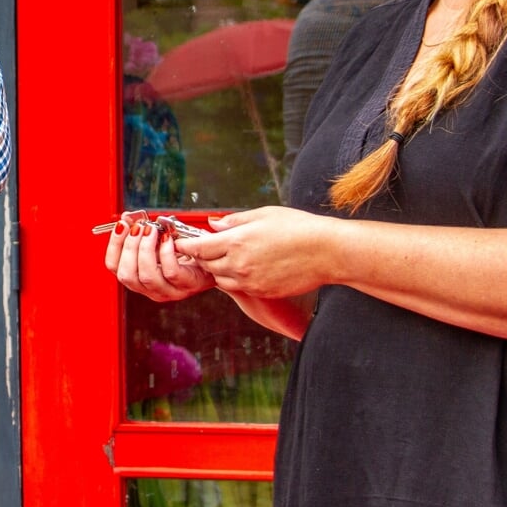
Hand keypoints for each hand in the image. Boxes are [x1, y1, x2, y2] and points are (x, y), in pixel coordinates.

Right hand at [104, 211, 213, 301]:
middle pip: (127, 275)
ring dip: (146, 249)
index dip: (114, 246)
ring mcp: (168, 290)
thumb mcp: (159, 239)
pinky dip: (167, 253)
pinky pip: (171, 272)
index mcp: (139, 277)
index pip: (114, 267)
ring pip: (147, 276)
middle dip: (129, 247)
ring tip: (151, 231)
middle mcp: (150, 288)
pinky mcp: (186, 286)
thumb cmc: (185, 250)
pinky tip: (169, 239)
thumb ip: (142, 230)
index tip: (121, 225)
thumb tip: (126, 217)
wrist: (214, 260)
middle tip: (138, 227)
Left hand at [175, 205, 333, 299]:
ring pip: (220, 279)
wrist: (326, 252)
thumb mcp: (263, 214)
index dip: (186, 245)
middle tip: (205, 247)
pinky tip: (245, 267)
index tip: (180, 242)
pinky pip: (238, 288)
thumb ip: (235, 221)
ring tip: (228, 256)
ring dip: (218, 269)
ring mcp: (250, 281)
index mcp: (236, 241)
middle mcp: (239, 264)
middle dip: (202, 256)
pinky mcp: (261, 292)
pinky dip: (235, 279)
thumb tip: (214, 224)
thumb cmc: (299, 228)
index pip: (198, 247)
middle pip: (206, 264)